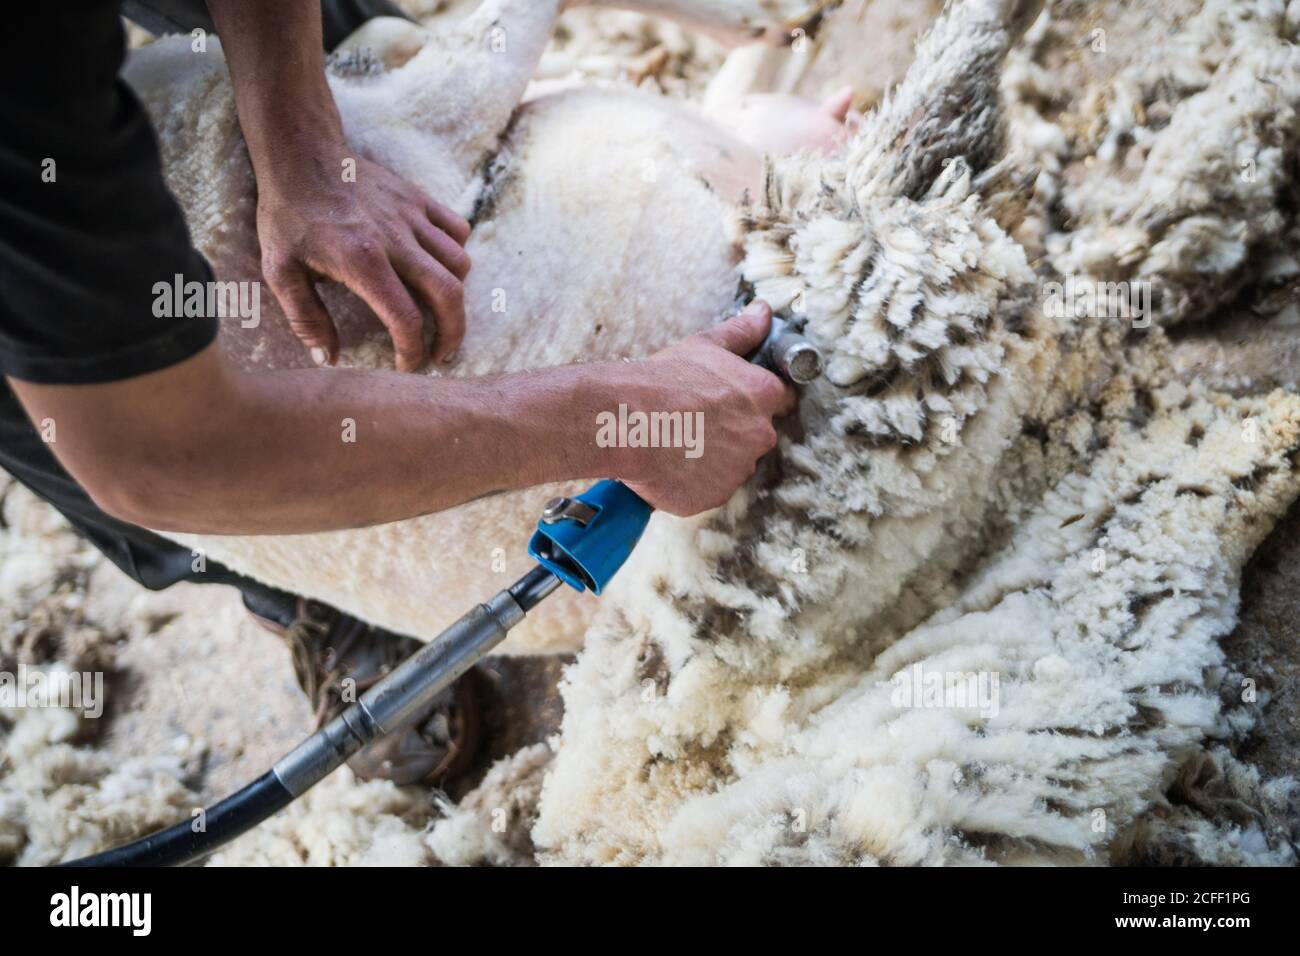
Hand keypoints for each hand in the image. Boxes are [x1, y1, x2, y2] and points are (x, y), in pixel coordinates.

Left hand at [257, 153, 471, 370]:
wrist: (300, 155)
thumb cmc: (288, 216)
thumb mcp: (280, 271)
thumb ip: (305, 319)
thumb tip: (328, 358)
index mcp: (363, 261)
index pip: (406, 318)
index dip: (412, 351)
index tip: (406, 366)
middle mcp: (396, 239)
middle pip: (449, 295)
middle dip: (453, 333)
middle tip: (442, 354)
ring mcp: (412, 216)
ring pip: (459, 263)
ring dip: (455, 295)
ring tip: (439, 312)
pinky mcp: (419, 199)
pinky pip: (457, 230)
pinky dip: (456, 253)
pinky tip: (437, 267)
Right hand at [619, 302, 797, 515]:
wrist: (627, 421)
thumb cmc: (663, 381)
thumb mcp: (705, 345)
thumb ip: (742, 332)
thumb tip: (762, 313)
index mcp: (763, 396)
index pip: (780, 401)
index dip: (754, 400)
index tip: (733, 401)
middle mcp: (759, 436)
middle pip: (755, 436)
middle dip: (733, 431)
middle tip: (696, 420)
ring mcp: (737, 471)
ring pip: (731, 465)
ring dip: (713, 457)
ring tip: (679, 440)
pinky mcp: (713, 497)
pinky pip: (707, 490)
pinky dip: (692, 481)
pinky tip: (670, 462)